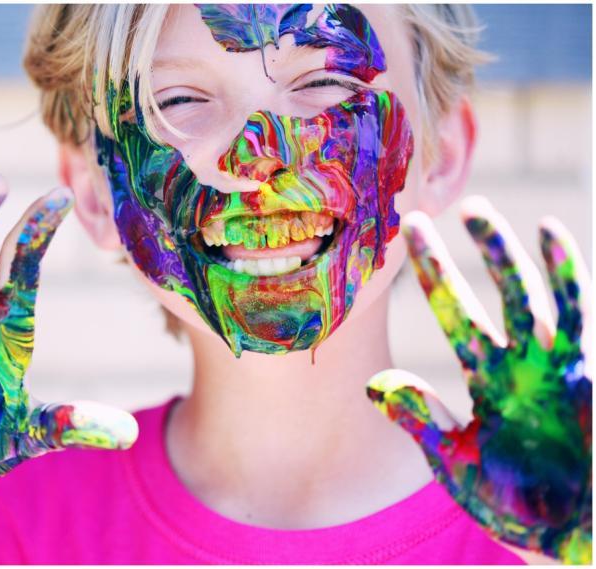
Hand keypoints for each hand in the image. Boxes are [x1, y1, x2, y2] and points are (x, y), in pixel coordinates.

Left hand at [366, 196, 590, 562]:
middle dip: (454, 259)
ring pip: (527, 294)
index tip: (403, 246)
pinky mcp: (585, 374)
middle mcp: (519, 363)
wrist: (573, 536)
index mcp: (487, 379)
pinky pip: (577, 314)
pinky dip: (565, 274)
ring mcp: (555, 365)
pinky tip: (548, 232)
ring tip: (473, 211)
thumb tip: (372, 383)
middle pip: (485, 295)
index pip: (453, 315)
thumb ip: (420, 419)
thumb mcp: (455, 460)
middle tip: (416, 217)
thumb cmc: (516, 506)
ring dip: (502, 253)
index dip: (431, 279)